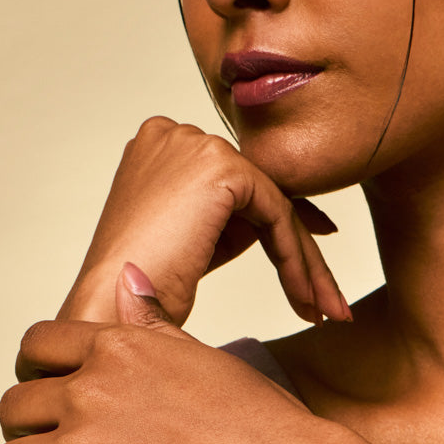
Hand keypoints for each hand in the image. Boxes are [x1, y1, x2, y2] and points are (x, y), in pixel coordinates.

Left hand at [0, 265, 356, 443]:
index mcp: (120, 349)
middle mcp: (90, 392)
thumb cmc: (267, 430)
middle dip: (28, 430)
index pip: (37, 346)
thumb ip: (153, 325)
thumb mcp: (208, 359)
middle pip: (14, 406)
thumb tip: (125, 277)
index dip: (39, 374)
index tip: (54, 400)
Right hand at [59, 116, 350, 325]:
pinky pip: (276, 214)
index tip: (311, 266)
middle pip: (261, 192)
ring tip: (324, 310)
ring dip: (304, 263)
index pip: (240, 181)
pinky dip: (294, 259)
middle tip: (329, 301)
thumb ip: (232, 216)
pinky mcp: (218, 167)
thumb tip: (285, 217)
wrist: (115, 307)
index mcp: (161, 143)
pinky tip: (306, 296)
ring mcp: (196, 144)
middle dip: (299, 249)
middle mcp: (176, 133)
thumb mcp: (195, 238)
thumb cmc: (145, 286)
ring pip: (274, 205)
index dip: (281, 223)